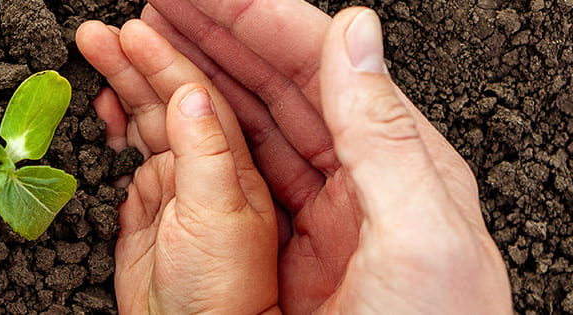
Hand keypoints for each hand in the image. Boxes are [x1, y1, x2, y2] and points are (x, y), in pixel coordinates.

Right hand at [76, 20, 278, 313]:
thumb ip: (215, 155)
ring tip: (92, 47)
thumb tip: (190, 93)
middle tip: (111, 25)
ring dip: (131, 80)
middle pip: (197, 88)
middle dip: (157, 49)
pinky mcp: (163, 215)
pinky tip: (102, 108)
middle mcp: (238, 169)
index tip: (165, 6)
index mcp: (277, 163)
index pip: (239, 79)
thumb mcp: (231, 224)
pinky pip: (142, 155)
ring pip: (166, 117)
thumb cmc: (239, 309)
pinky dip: (120, 127)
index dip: (212, 32)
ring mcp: (198, 190)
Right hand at [140, 0, 511, 312]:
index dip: (253, 17)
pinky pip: (233, 176)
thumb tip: (352, 31)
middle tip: (161, 6)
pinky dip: (194, 139)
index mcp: (395, 162)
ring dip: (197, 76)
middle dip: (214, 34)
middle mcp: (353, 178)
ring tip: (149, 44)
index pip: (318, 64)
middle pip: (275, 82)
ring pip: (247, 122)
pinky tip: (168, 118)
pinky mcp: (280, 251)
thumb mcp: (423, 237)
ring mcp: (312, 214)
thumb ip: (386, 133)